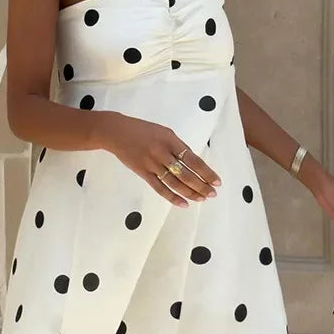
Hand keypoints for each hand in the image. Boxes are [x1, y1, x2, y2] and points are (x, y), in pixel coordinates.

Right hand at [99, 112, 220, 207]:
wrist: (117, 132)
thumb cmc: (142, 130)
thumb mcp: (164, 132)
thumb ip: (178, 146)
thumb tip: (193, 162)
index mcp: (170, 140)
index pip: (193, 159)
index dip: (206, 172)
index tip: (216, 180)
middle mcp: (162, 153)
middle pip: (186, 174)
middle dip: (202, 185)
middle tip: (213, 194)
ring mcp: (152, 164)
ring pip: (175, 183)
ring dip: (190, 193)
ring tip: (202, 198)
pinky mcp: (143, 173)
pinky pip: (160, 188)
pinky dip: (172, 197)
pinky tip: (183, 204)